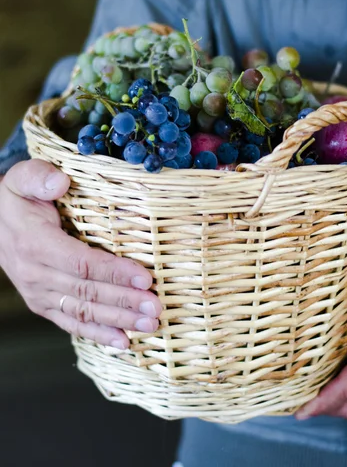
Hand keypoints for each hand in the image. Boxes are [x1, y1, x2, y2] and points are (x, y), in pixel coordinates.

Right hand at [0, 159, 161, 348]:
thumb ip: (39, 177)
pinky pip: (71, 323)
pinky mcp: (43, 304)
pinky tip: (123, 342)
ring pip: (82, 313)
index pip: (81, 263)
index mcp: (36, 244)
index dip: (114, 272)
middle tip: (155, 308)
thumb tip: (60, 182)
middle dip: (124, 302)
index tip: (145, 278)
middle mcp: (35, 274)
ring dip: (117, 321)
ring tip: (149, 326)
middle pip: (86, 292)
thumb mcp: (23, 178)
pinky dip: (97, 335)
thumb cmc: (18, 199)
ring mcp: (38, 293)